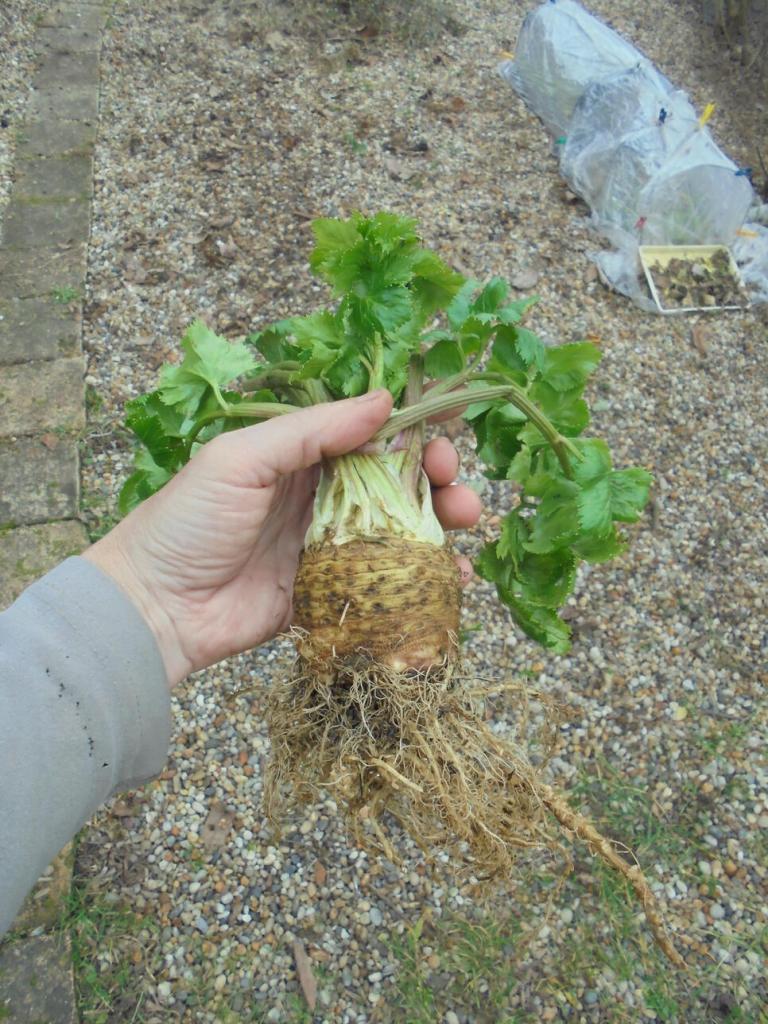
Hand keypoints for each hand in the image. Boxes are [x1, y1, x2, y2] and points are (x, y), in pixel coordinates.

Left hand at [85, 390, 481, 685]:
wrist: (155, 609)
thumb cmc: (188, 522)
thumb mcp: (242, 459)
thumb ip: (311, 430)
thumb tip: (382, 400)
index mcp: (300, 457)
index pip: (369, 435)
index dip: (413, 430)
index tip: (451, 427)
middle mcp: (321, 498)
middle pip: (396, 483)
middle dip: (437, 479)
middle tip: (456, 486)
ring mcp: (330, 549)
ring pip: (401, 531)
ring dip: (441, 524)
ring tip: (467, 522)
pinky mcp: (333, 595)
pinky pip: (388, 584)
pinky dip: (425, 580)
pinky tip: (453, 578)